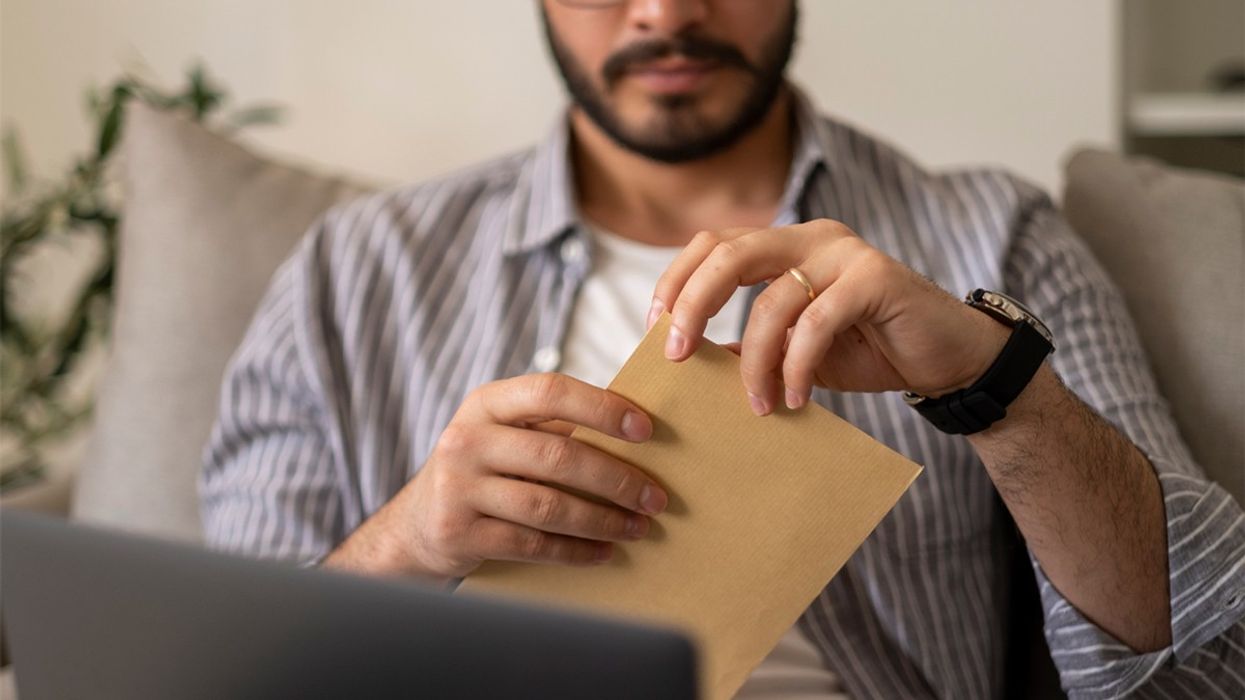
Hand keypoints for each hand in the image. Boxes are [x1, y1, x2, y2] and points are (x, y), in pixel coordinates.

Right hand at [323, 373, 667, 583]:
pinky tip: (603, 553)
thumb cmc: (483, 471)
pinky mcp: (458, 532)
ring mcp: (458, 486)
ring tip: (638, 528)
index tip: (646, 429)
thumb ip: (554, 429)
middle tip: (656, 497)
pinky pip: (530, 544)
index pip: (550, 391)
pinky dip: (574, 551)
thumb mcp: (505, 435)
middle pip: (557, 455)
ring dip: (602, 520)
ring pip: (547, 505)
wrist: (416, 524)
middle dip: (616, 479)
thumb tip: (638, 434)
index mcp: (487, 402)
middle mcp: (467, 438)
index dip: (601, 408)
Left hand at [647, 220, 1008, 414]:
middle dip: (693, 303)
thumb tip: (689, 362)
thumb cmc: (868, 351)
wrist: (947, 359)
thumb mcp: (795, 352)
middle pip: (729, 253)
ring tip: (756, 405)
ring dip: (755, 360)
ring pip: (772, 299)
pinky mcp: (877, 278)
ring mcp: (846, 253)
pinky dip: (797, 364)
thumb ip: (749, 346)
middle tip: (676, 354)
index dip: (676, 282)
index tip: (655, 331)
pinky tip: (795, 398)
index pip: (713, 245)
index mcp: (785, 247)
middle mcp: (811, 238)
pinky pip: (817, 321)